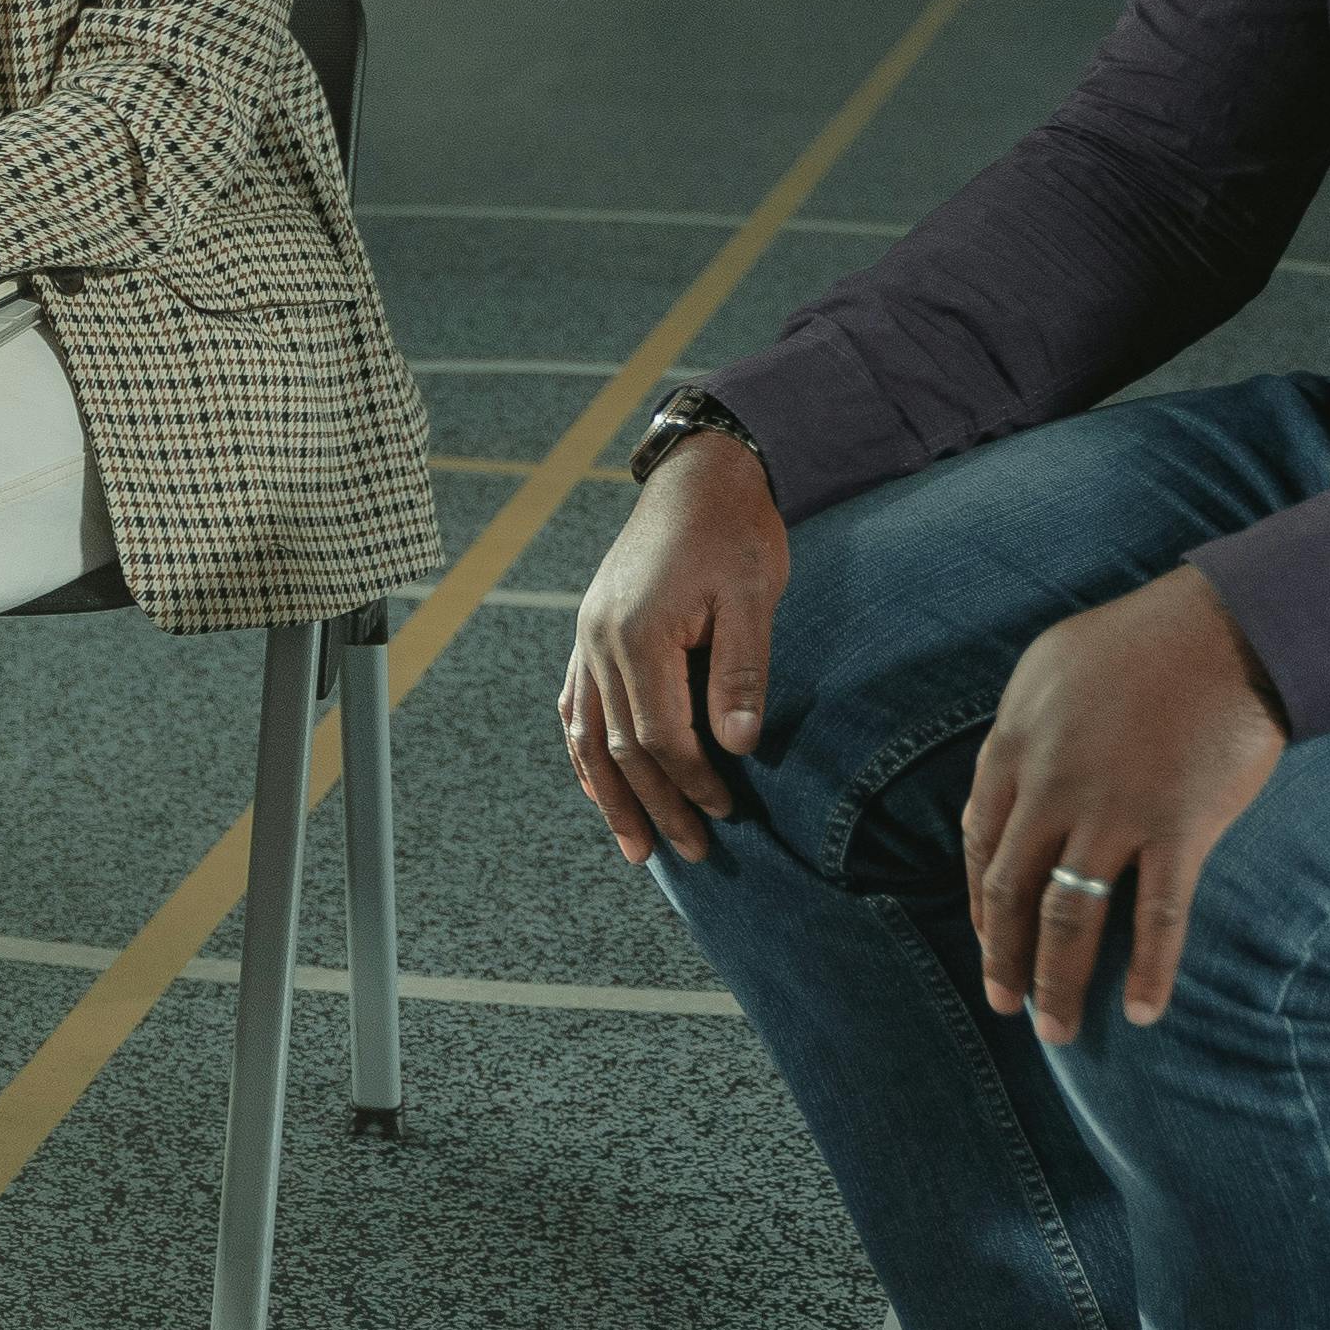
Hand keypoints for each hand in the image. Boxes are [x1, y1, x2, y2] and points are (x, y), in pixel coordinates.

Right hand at [562, 433, 789, 867]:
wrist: (699, 477)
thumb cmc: (733, 534)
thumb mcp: (753, 597)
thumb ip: (742, 673)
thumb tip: (738, 747)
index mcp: (639, 633)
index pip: (660, 735)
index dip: (693, 781)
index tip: (727, 810)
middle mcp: (600, 641)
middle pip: (619, 746)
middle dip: (655, 805)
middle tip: (692, 851)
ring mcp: (587, 637)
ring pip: (587, 735)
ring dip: (610, 796)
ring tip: (634, 847)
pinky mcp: (590, 631)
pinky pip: (575, 706)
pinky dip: (584, 753)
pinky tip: (598, 785)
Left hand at [958, 569, 1291, 1040]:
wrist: (1225, 628)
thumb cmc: (1139, 640)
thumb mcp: (1049, 669)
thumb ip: (1021, 730)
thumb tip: (1006, 778)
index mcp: (1014, 748)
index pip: (980, 844)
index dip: (981, 903)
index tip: (988, 941)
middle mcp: (1052, 788)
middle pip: (1011, 891)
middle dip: (1004, 959)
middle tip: (1008, 1006)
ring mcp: (1114, 812)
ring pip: (1070, 916)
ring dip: (1060, 981)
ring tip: (1058, 1030)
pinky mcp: (1178, 828)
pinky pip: (1160, 918)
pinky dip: (1152, 972)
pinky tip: (1145, 1013)